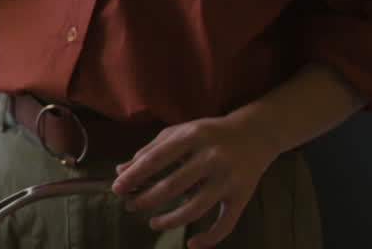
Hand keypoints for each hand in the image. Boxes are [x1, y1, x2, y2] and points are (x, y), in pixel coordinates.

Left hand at [111, 115, 279, 248]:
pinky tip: (191, 244)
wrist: (255, 134)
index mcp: (191, 136)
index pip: (155, 160)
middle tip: (130, 206)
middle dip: (146, 200)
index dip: (133, 176)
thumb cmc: (208, 133)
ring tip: (152, 223)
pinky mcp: (242, 196)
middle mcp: (212, 157)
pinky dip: (209, 238)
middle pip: (172, 186)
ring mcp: (228, 178)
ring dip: (170, 220)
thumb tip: (121, 170)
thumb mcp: (179, 133)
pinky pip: (226, 223)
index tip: (117, 189)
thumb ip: (150, 150)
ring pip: (195, 208)